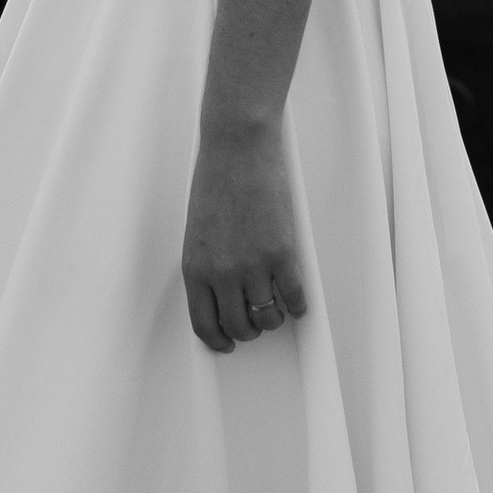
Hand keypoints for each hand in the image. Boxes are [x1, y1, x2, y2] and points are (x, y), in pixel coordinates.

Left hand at [181, 120, 306, 351]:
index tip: (227, 344)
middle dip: (248, 332)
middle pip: (238, 326)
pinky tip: (297, 301)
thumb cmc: (216, 181)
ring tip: (276, 311)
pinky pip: (293, 295)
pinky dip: (297, 305)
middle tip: (255, 325)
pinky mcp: (281, 253)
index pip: (204, 324)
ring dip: (273, 320)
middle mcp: (221, 273)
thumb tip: (223, 294)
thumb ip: (208, 264)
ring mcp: (252, 265)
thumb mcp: (198, 231)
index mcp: (195, 267)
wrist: (237, 148)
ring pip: (267, 317)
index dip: (218, 341)